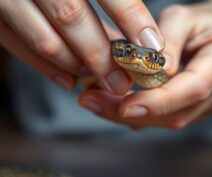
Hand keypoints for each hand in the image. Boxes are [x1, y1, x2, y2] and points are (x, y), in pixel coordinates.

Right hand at [0, 0, 166, 93]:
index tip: (153, 47)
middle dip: (103, 56)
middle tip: (124, 81)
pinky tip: (69, 80)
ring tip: (101, 79)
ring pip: (44, 38)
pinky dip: (45, 67)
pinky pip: (16, 44)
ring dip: (76, 65)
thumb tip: (139, 33)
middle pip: (72, 17)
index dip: (132, 19)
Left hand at [78, 4, 211, 128]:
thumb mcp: (182, 17)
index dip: (159, 101)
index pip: (195, 87)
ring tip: (96, 102)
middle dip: (136, 113)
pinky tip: (117, 105)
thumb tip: (152, 72)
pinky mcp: (204, 110)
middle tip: (92, 101)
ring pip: (175, 121)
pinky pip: (173, 118)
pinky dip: (145, 114)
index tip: (124, 105)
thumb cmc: (201, 22)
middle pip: (182, 112)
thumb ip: (168, 41)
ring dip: (134, 116)